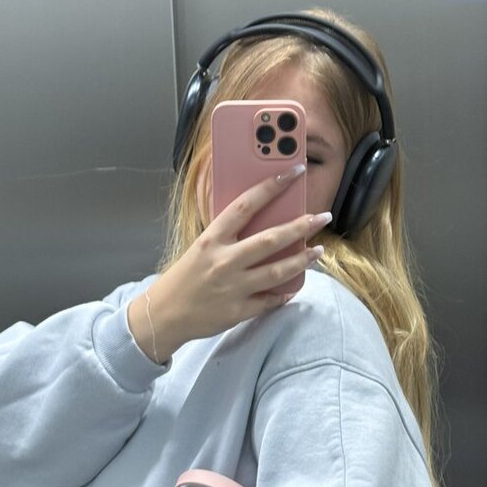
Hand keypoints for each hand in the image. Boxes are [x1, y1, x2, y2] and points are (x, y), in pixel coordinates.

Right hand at [133, 167, 330, 357]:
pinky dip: (284, 294)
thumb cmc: (184, 278)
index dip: (272, 186)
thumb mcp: (201, 248)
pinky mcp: (238, 311)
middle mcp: (224, 261)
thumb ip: (228, 236)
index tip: (294, 172)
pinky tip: (294, 287)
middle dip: (301, 226)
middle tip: (323, 217)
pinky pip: (269, 301)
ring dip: (302, 260)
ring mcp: (233, 288)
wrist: (164, 315)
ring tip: (319, 251)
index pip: (246, 205)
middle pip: (270, 239)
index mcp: (212, 239)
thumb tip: (262, 221)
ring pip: (277, 272)